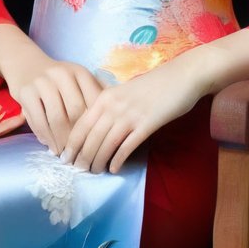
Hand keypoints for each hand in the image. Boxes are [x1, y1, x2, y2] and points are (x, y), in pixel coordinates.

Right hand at [3, 47, 106, 155]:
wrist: (26, 64)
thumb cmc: (59, 80)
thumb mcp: (78, 80)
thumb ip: (96, 95)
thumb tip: (114, 121)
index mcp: (80, 72)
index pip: (93, 102)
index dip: (96, 125)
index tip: (98, 143)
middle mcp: (61, 74)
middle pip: (75, 111)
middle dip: (79, 136)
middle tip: (81, 154)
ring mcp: (42, 82)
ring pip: (56, 118)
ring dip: (61, 140)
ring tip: (66, 154)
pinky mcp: (26, 92)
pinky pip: (38, 120)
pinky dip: (45, 137)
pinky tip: (51, 147)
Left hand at [60, 59, 207, 174]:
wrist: (182, 75)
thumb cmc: (154, 84)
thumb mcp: (125, 91)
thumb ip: (110, 105)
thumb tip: (97, 127)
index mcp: (105, 96)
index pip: (81, 124)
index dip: (71, 143)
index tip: (65, 158)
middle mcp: (114, 106)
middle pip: (90, 137)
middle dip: (82, 157)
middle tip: (79, 170)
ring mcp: (130, 115)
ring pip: (106, 144)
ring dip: (98, 161)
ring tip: (95, 172)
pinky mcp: (147, 124)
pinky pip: (127, 146)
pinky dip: (118, 160)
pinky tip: (114, 169)